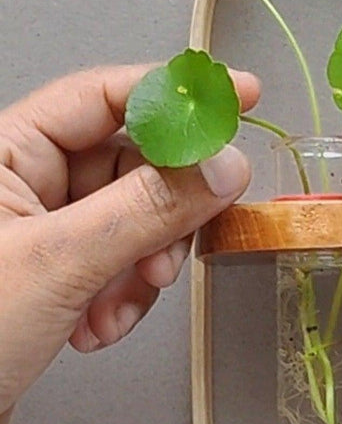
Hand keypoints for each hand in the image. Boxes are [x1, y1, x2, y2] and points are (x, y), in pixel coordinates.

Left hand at [0, 64, 258, 423]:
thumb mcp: (60, 264)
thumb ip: (147, 209)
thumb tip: (220, 168)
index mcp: (4, 151)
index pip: (104, 98)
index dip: (175, 96)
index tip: (237, 97)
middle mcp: (21, 182)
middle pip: (130, 164)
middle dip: (162, 213)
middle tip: (179, 243)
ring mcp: (41, 229)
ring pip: (133, 220)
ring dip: (142, 267)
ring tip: (119, 304)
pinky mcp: (56, 274)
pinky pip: (120, 264)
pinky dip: (123, 298)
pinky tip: (97, 326)